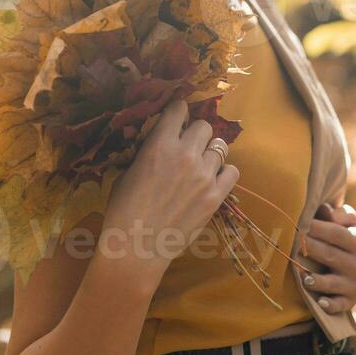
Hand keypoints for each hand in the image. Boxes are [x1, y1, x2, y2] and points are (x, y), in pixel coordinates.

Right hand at [103, 99, 239, 279]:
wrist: (137, 246)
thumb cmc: (123, 210)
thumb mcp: (127, 172)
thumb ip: (147, 153)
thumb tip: (160, 143)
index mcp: (159, 144)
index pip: (179, 108)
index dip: (178, 112)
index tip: (177, 119)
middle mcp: (185, 154)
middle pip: (204, 126)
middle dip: (195, 133)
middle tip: (188, 146)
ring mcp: (204, 175)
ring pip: (220, 147)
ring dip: (209, 153)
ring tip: (200, 166)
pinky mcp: (216, 196)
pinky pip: (232, 171)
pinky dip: (224, 173)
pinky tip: (212, 180)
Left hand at [301, 202, 355, 313]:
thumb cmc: (352, 237)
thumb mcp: (351, 222)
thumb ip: (337, 215)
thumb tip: (323, 208)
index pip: (334, 233)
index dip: (315, 227)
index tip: (296, 222)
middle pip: (329, 255)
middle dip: (308, 249)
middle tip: (289, 243)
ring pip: (333, 282)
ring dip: (317, 280)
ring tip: (302, 276)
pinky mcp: (351, 300)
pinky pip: (340, 305)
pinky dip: (331, 305)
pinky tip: (320, 302)